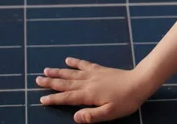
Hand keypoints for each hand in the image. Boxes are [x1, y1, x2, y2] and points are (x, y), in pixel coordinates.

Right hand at [36, 57, 154, 122]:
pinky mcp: (100, 69)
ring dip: (58, 72)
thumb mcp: (110, 113)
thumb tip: (74, 117)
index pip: (67, 97)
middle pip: (66, 83)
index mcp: (89, 95)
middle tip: (37, 80)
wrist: (140, 82)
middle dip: (50, 83)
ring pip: (72, 73)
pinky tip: (68, 60)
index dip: (54, 99)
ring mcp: (93, 74)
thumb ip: (91, 116)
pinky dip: (75, 62)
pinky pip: (84, 64)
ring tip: (46, 70)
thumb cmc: (126, 101)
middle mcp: (88, 83)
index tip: (41, 99)